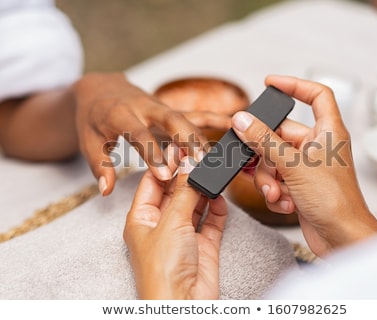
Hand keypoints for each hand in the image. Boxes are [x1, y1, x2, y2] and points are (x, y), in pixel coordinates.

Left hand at [73, 73, 229, 195]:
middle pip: (171, 120)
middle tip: (201, 163)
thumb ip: (99, 165)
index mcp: (120, 115)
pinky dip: (213, 119)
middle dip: (188, 140)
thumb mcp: (88, 141)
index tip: (165, 175)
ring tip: (217, 159)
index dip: (152, 154)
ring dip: (202, 138)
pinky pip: (194, 113)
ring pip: (186, 118)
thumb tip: (106, 190)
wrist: (101, 88)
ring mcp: (160, 107)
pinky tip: (231, 125)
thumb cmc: (93, 117)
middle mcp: (144, 107)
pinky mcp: (170, 109)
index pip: (139, 135)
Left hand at [123, 157, 227, 298]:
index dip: (165, 164)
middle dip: (188, 175)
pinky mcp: (203, 245)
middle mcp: (162, 225)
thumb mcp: (171, 223)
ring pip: (195, 204)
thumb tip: (190, 164)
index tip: (180, 147)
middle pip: (176, 191)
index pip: (152, 183)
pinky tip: (220, 197)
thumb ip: (184, 192)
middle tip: (202, 155)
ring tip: (213, 171)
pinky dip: (217, 208)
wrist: (184, 305)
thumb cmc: (163, 270)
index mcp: (142, 219)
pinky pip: (211, 220)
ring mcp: (184, 235)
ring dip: (204, 189)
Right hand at [231, 75, 376, 256]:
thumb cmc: (335, 201)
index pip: (316, 95)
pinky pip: (277, 179)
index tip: (271, 83)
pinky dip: (276, 191)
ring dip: (269, 178)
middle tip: (254, 160)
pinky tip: (286, 203)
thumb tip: (242, 120)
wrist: (342, 239)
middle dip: (266, 154)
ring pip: (273, 160)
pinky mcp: (299, 186)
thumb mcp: (293, 165)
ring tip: (277, 192)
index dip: (294, 85)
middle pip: (280, 134)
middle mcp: (317, 146)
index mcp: (328, 132)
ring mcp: (307, 167)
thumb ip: (264, 141)